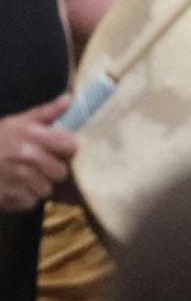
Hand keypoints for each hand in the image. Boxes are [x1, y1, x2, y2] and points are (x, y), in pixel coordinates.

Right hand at [0, 96, 78, 212]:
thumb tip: (70, 98)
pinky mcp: (9, 199)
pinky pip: (30, 201)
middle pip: (61, 172)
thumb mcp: (18, 122)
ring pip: (46, 189)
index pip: (70, 147)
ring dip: (38, 185)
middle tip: (39, 164)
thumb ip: (46, 112)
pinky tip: (13, 187)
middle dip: (53, 169)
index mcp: (32, 136)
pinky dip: (24, 197)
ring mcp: (17, 180)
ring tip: (24, 175)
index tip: (60, 149)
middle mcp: (26, 157)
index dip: (67, 149)